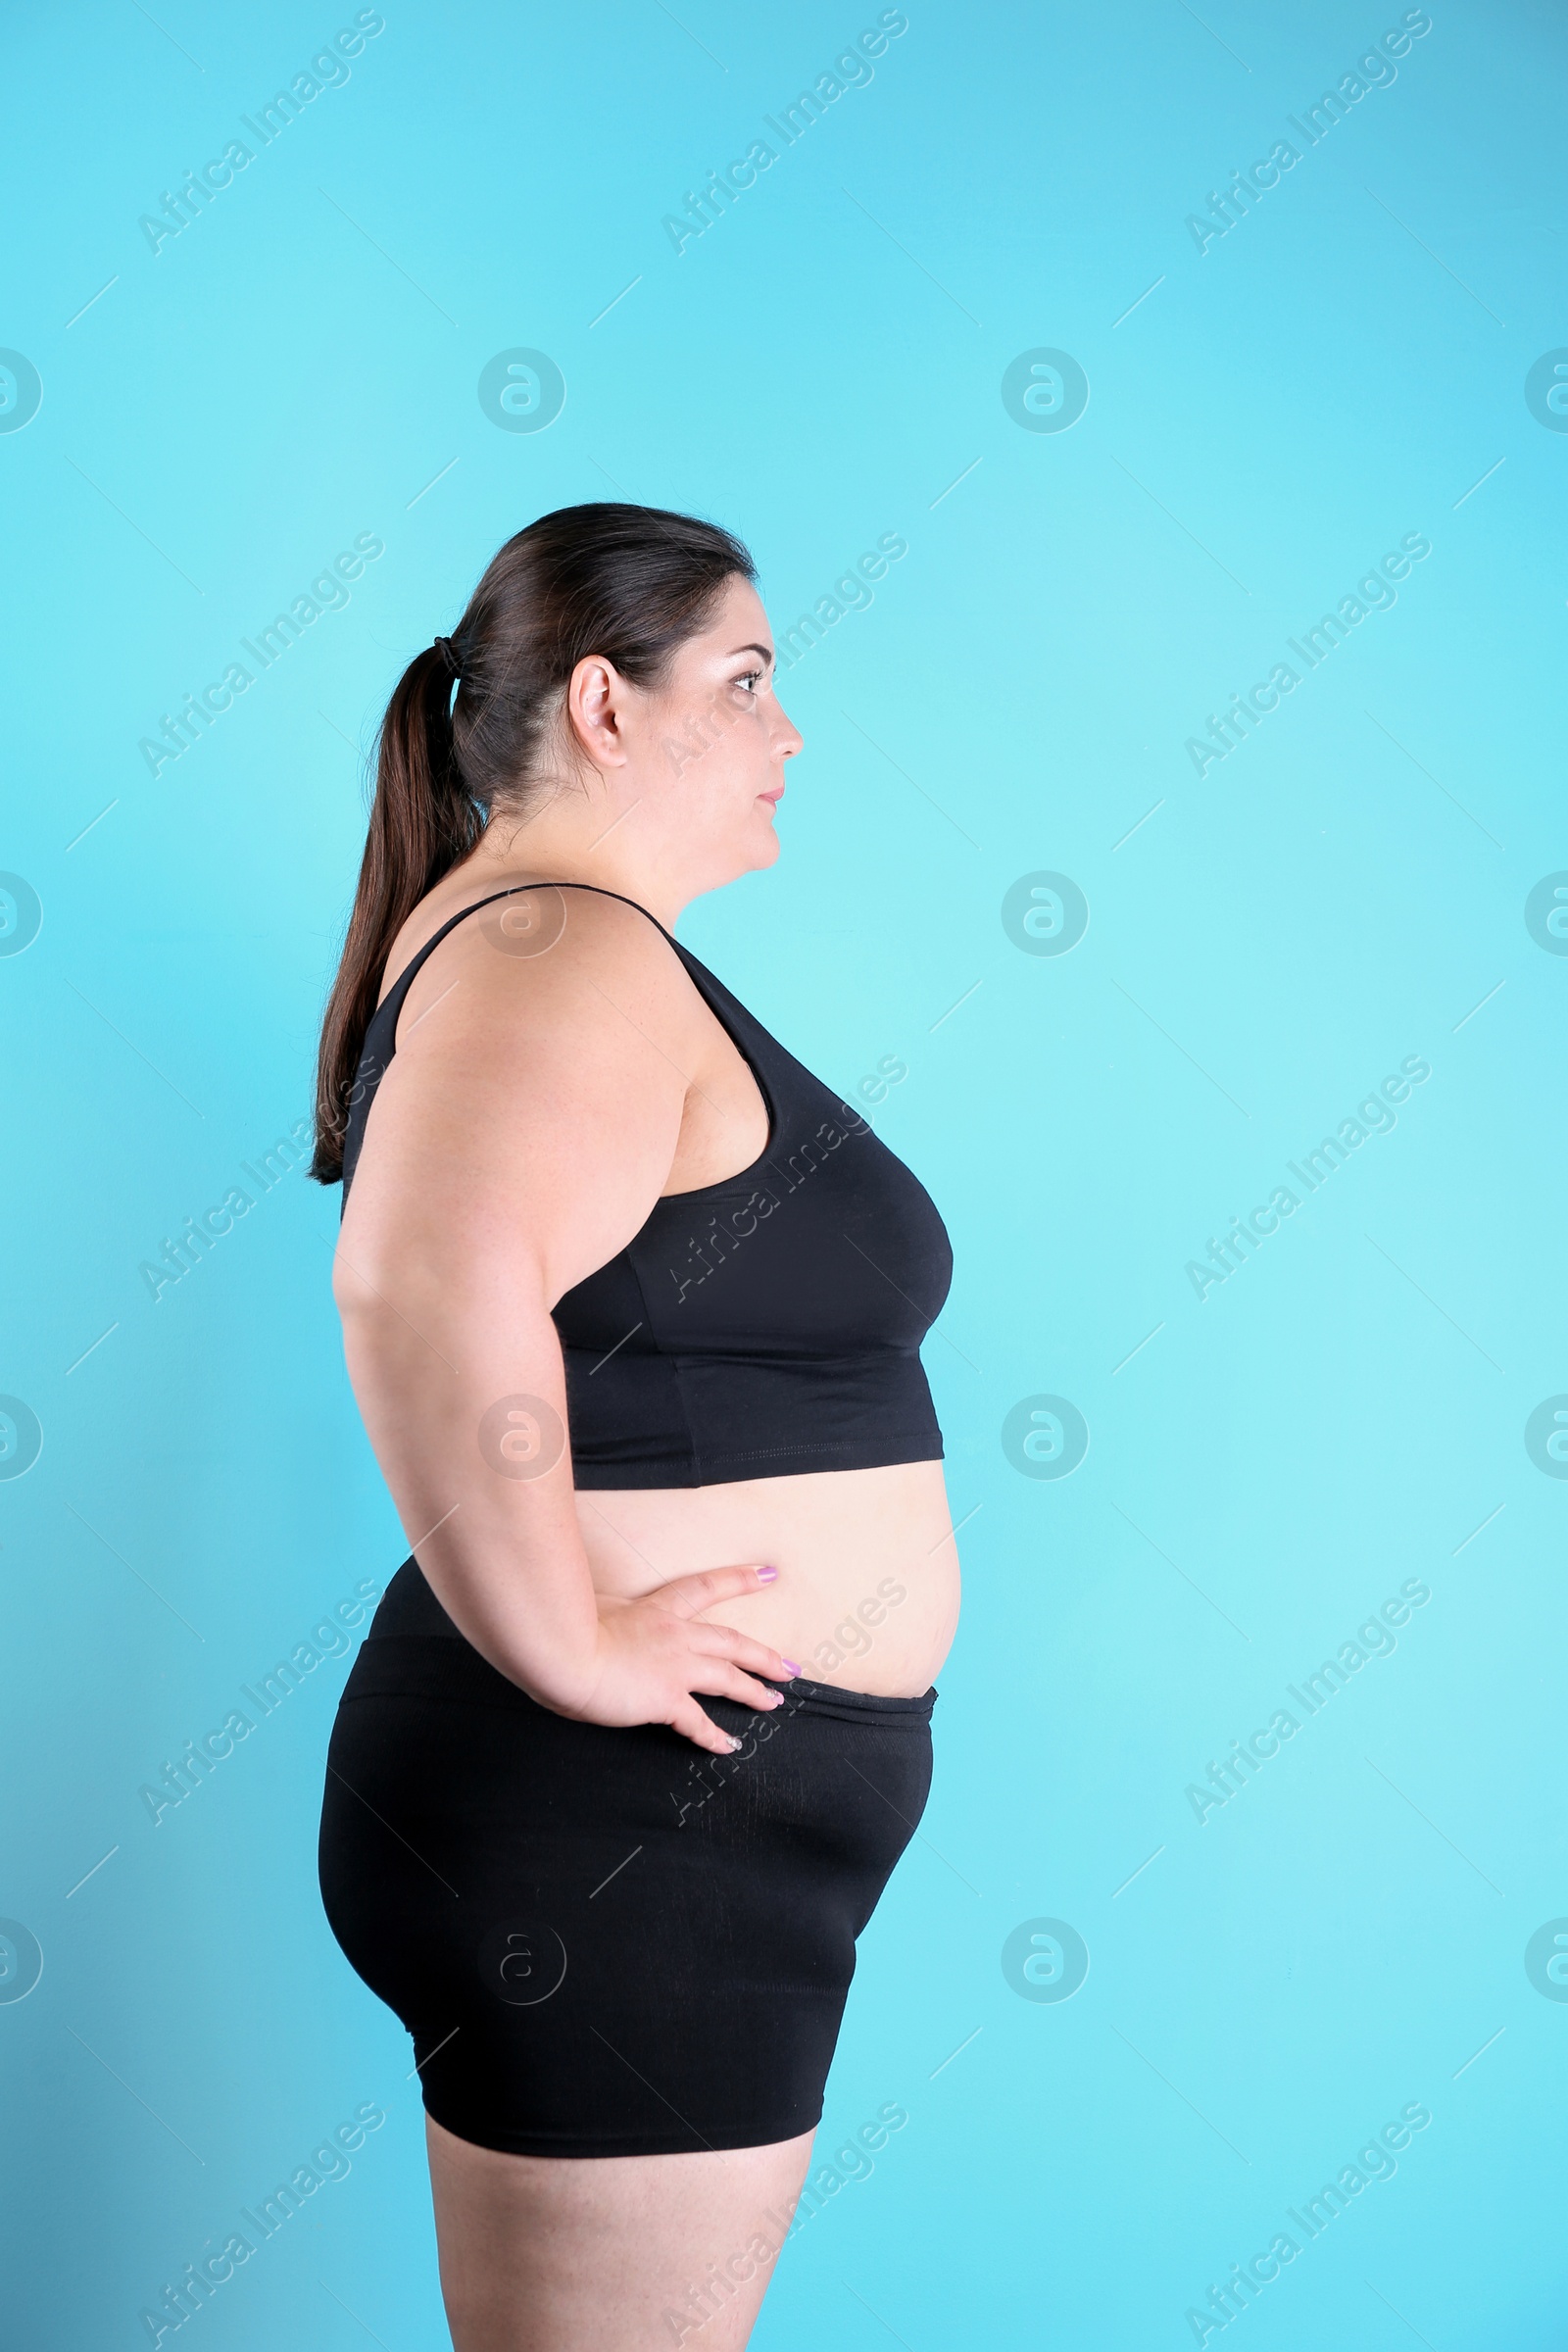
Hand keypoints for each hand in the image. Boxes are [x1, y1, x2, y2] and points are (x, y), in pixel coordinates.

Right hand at [550, 1564, 798, 1754]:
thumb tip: (603, 1615)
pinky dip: (715, 1736)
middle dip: (764, 1654)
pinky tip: (729, 1746)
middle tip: (790, 1666)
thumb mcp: (592, 1606)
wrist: (561, 1648)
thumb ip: (608, 1611)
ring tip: (774, 1701)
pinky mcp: (665, 1698)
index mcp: (656, 1608)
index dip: (740, 1580)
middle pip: (732, 1640)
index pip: (705, 1588)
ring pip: (728, 1676)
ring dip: (754, 1690)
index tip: (769, 1574)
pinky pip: (698, 1721)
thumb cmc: (566, 1624)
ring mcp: (674, 1666)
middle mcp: (674, 1633)